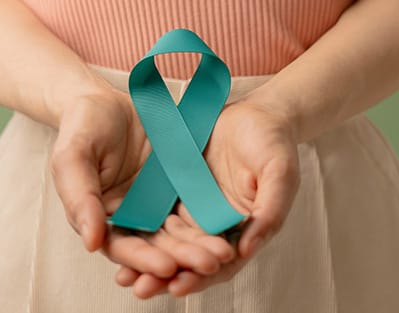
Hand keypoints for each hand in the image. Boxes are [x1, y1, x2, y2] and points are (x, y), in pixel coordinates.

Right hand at [50, 84, 233, 278]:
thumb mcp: (72, 155)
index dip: (143, 259)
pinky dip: (211, 219)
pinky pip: (196, 205)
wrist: (107, 98)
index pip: (122, 247)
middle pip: (158, 246)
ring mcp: (157, 203)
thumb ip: (79, 196)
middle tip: (211, 264)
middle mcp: (132, 217)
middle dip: (183, 258)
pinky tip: (232, 226)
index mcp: (102, 219)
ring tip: (226, 253)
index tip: (167, 267)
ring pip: (181, 231)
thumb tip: (91, 243)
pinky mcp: (179, 186)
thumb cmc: (82, 126)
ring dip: (202, 245)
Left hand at [114, 97, 301, 297]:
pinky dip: (139, 226)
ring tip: (124, 277)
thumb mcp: (280, 173)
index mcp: (244, 229)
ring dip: (147, 260)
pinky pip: (155, 211)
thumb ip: (270, 210)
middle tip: (141, 289)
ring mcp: (193, 208)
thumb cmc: (273, 143)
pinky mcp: (175, 188)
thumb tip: (247, 249)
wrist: (254, 110)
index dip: (201, 276)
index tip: (178, 286)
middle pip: (189, 258)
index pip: (221, 263)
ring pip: (168, 240)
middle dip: (165, 276)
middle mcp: (215, 224)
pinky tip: (118, 235)